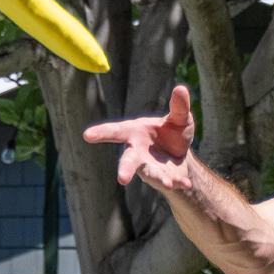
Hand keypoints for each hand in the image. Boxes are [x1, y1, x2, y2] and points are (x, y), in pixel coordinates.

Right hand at [81, 83, 197, 194]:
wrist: (181, 158)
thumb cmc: (171, 134)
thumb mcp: (179, 118)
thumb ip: (178, 107)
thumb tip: (181, 89)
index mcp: (135, 133)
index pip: (116, 131)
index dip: (101, 133)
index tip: (87, 135)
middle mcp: (137, 153)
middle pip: (128, 161)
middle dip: (125, 169)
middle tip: (122, 179)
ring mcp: (149, 168)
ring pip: (149, 174)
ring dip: (158, 178)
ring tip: (168, 183)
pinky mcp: (162, 179)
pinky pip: (170, 181)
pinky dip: (179, 183)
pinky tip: (186, 184)